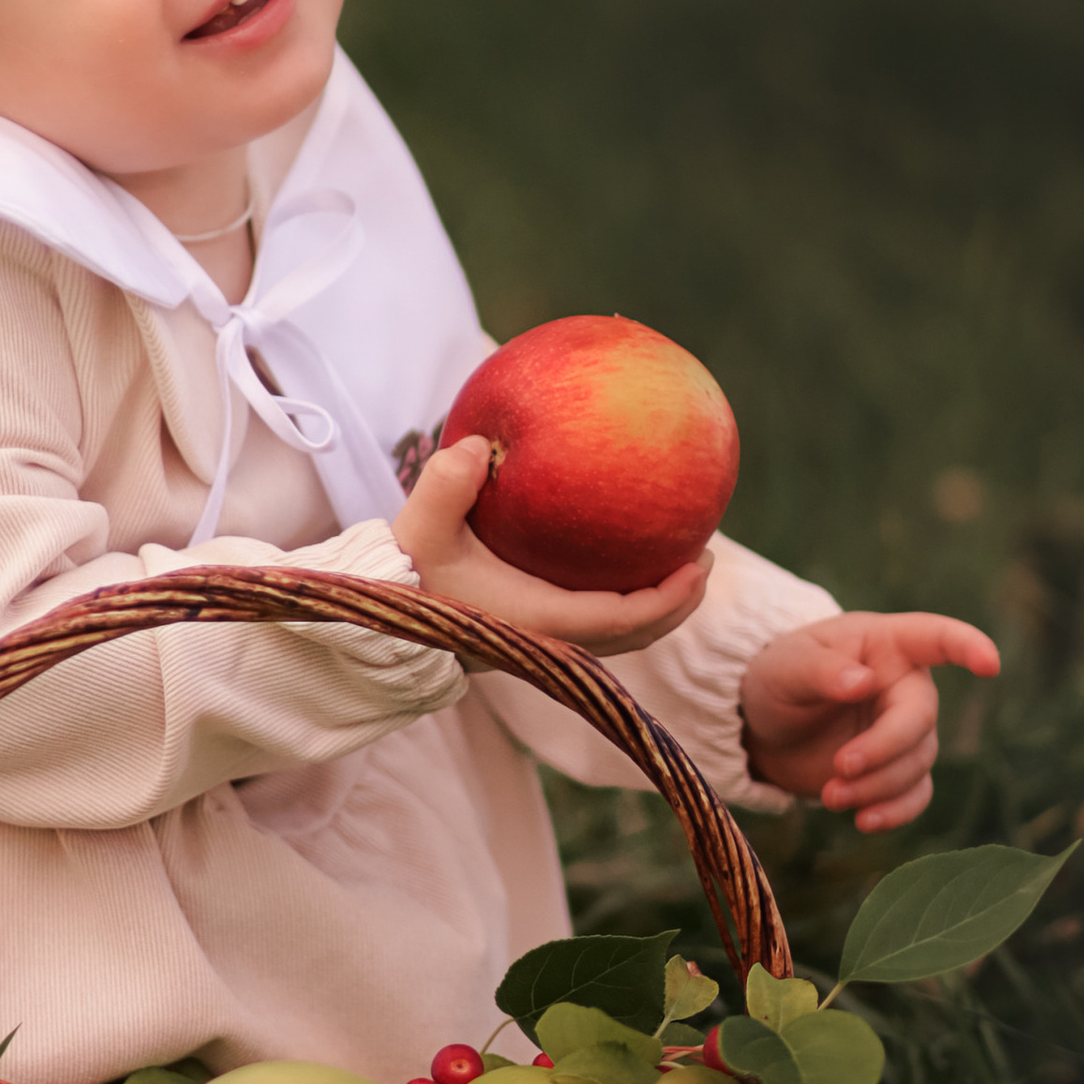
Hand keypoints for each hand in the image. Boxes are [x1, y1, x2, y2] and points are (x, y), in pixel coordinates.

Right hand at [394, 435, 713, 659]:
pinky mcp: (532, 633)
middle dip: (678, 601)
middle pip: (636, 634)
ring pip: (618, 633)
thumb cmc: (405, 576)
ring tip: (676, 559)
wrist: (380, 624)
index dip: (669, 598)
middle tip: (704, 558)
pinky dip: (623, 597)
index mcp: (537, 622)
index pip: (624, 618)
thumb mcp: (419, 527)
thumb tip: (479, 443)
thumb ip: (445, 485)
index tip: (701, 563)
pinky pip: (595, 619)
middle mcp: (548, 639)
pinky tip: (619, 558)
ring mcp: (542, 640)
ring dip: (654, 603)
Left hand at [739, 611, 1001, 832]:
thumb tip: (864, 683)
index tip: (989, 664)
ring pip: (916, 763)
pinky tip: (863, 821)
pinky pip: (915, 794)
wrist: (765, 728)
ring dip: (877, 786)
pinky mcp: (896, 771)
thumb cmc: (778, 678)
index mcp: (886, 644)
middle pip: (921, 719)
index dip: (966, 646)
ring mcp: (906, 730)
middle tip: (840, 767)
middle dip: (884, 749)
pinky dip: (894, 811)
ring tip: (830, 795)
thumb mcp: (785, 666)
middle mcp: (906, 686)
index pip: (935, 637)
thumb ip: (821, 671)